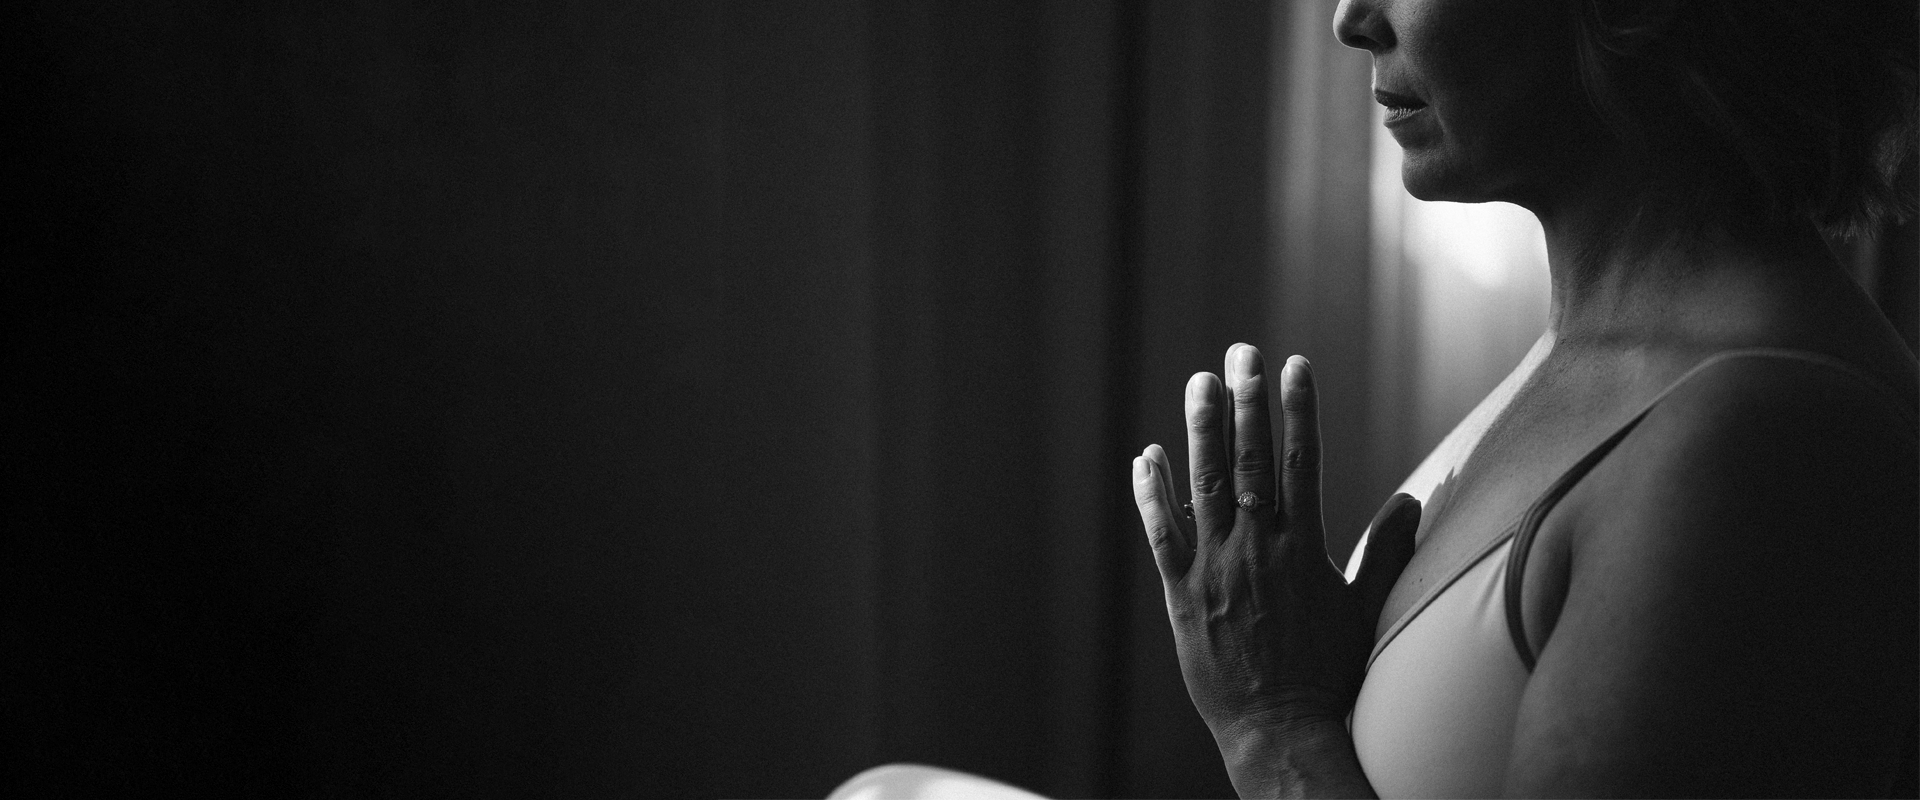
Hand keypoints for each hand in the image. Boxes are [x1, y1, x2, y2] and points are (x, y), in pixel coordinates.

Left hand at [1131, 344, 1420, 735]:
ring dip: (1200, 430)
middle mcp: (1257, 548)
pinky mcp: (1180, 594)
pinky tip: (1146, 455)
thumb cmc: (1327, 673)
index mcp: (1303, 547)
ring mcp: (1214, 569)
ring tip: (1198, 383)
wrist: (1279, 730)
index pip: (1302, 460)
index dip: (1298, 408)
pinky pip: (1161, 534)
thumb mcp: (1364, 610)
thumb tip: (1414, 498)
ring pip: (1203, 485)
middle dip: (1246, 400)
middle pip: (1251, 459)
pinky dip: (1152, 494)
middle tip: (1241, 351)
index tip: (1295, 364)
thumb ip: (1386, 551)